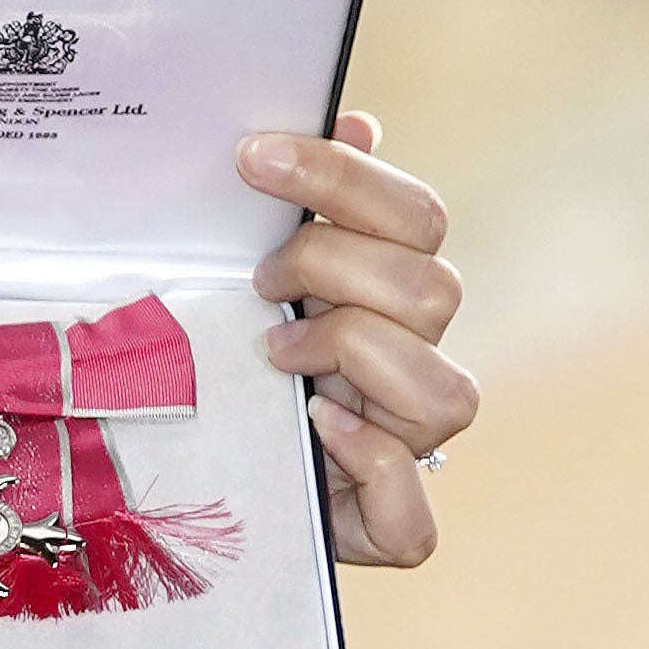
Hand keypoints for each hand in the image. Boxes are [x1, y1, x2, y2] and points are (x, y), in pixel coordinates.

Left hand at [240, 111, 473, 568]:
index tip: (250, 157)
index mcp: (392, 297)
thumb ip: (299, 206)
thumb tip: (358, 120)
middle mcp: (415, 367)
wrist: (202, 475)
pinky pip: (415, 517)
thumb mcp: (237, 277)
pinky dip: (373, 470)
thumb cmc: (222, 358)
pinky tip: (320, 430)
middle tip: (257, 278)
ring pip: (447, 392)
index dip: (341, 179)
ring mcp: (407, 449)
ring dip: (351, 354)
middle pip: (434, 290)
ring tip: (272, 353)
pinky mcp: (382, 528)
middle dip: (331, 266)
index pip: (416, 216)